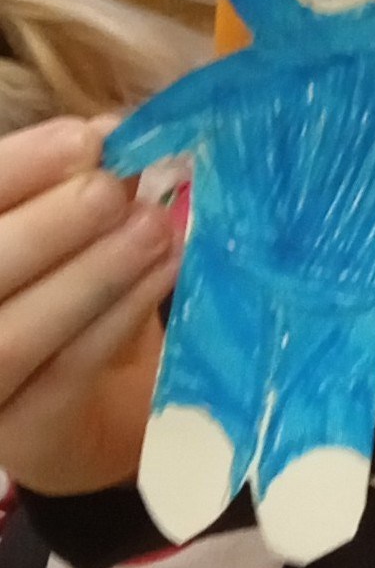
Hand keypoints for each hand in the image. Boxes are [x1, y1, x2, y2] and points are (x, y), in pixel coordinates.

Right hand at [0, 120, 179, 494]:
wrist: (92, 415)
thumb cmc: (74, 299)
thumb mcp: (75, 237)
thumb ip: (83, 190)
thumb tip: (118, 133)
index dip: (16, 168)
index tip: (85, 137)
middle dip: (50, 223)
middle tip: (115, 188)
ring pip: (15, 332)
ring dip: (91, 272)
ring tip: (154, 227)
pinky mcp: (22, 434)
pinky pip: (66, 370)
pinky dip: (119, 315)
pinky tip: (167, 270)